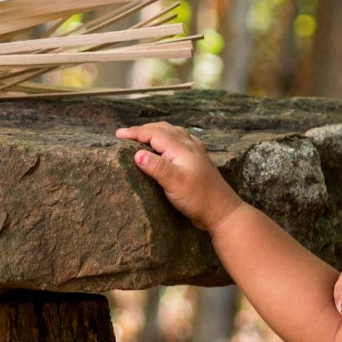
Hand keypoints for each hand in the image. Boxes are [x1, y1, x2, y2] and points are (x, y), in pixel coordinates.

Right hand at [117, 122, 238, 228]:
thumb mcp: (176, 184)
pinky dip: (169, 137)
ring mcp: (196, 152)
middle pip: (164, 129)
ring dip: (156, 131)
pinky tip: (169, 144)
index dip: (135, 132)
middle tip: (126, 135)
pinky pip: (181, 140)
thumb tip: (137, 154)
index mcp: (182, 148)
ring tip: (142, 136)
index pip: (154, 133)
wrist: (223, 212)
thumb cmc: (199, 199)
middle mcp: (189, 146)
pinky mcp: (199, 161)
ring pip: (173, 133)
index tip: (118, 135)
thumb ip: (157, 167)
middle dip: (144, 129)